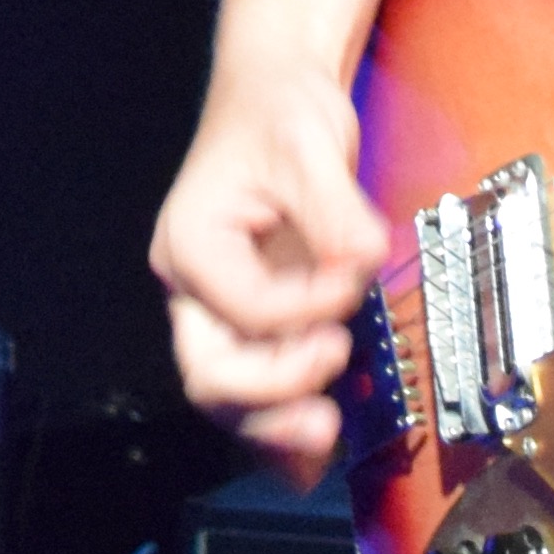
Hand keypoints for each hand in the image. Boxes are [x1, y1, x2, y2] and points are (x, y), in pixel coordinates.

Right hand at [150, 62, 391, 480]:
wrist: (276, 97)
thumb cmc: (277, 114)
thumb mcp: (307, 145)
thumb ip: (333, 208)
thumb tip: (361, 258)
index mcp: (192, 244)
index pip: (245, 307)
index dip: (303, 306)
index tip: (350, 277)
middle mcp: (195, 288)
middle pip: (213, 373)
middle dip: (272, 392)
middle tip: (332, 365)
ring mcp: (221, 312)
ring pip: (230, 395)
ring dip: (275, 424)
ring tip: (324, 436)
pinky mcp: (254, 324)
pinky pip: (255, 392)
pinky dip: (279, 429)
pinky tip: (314, 455)